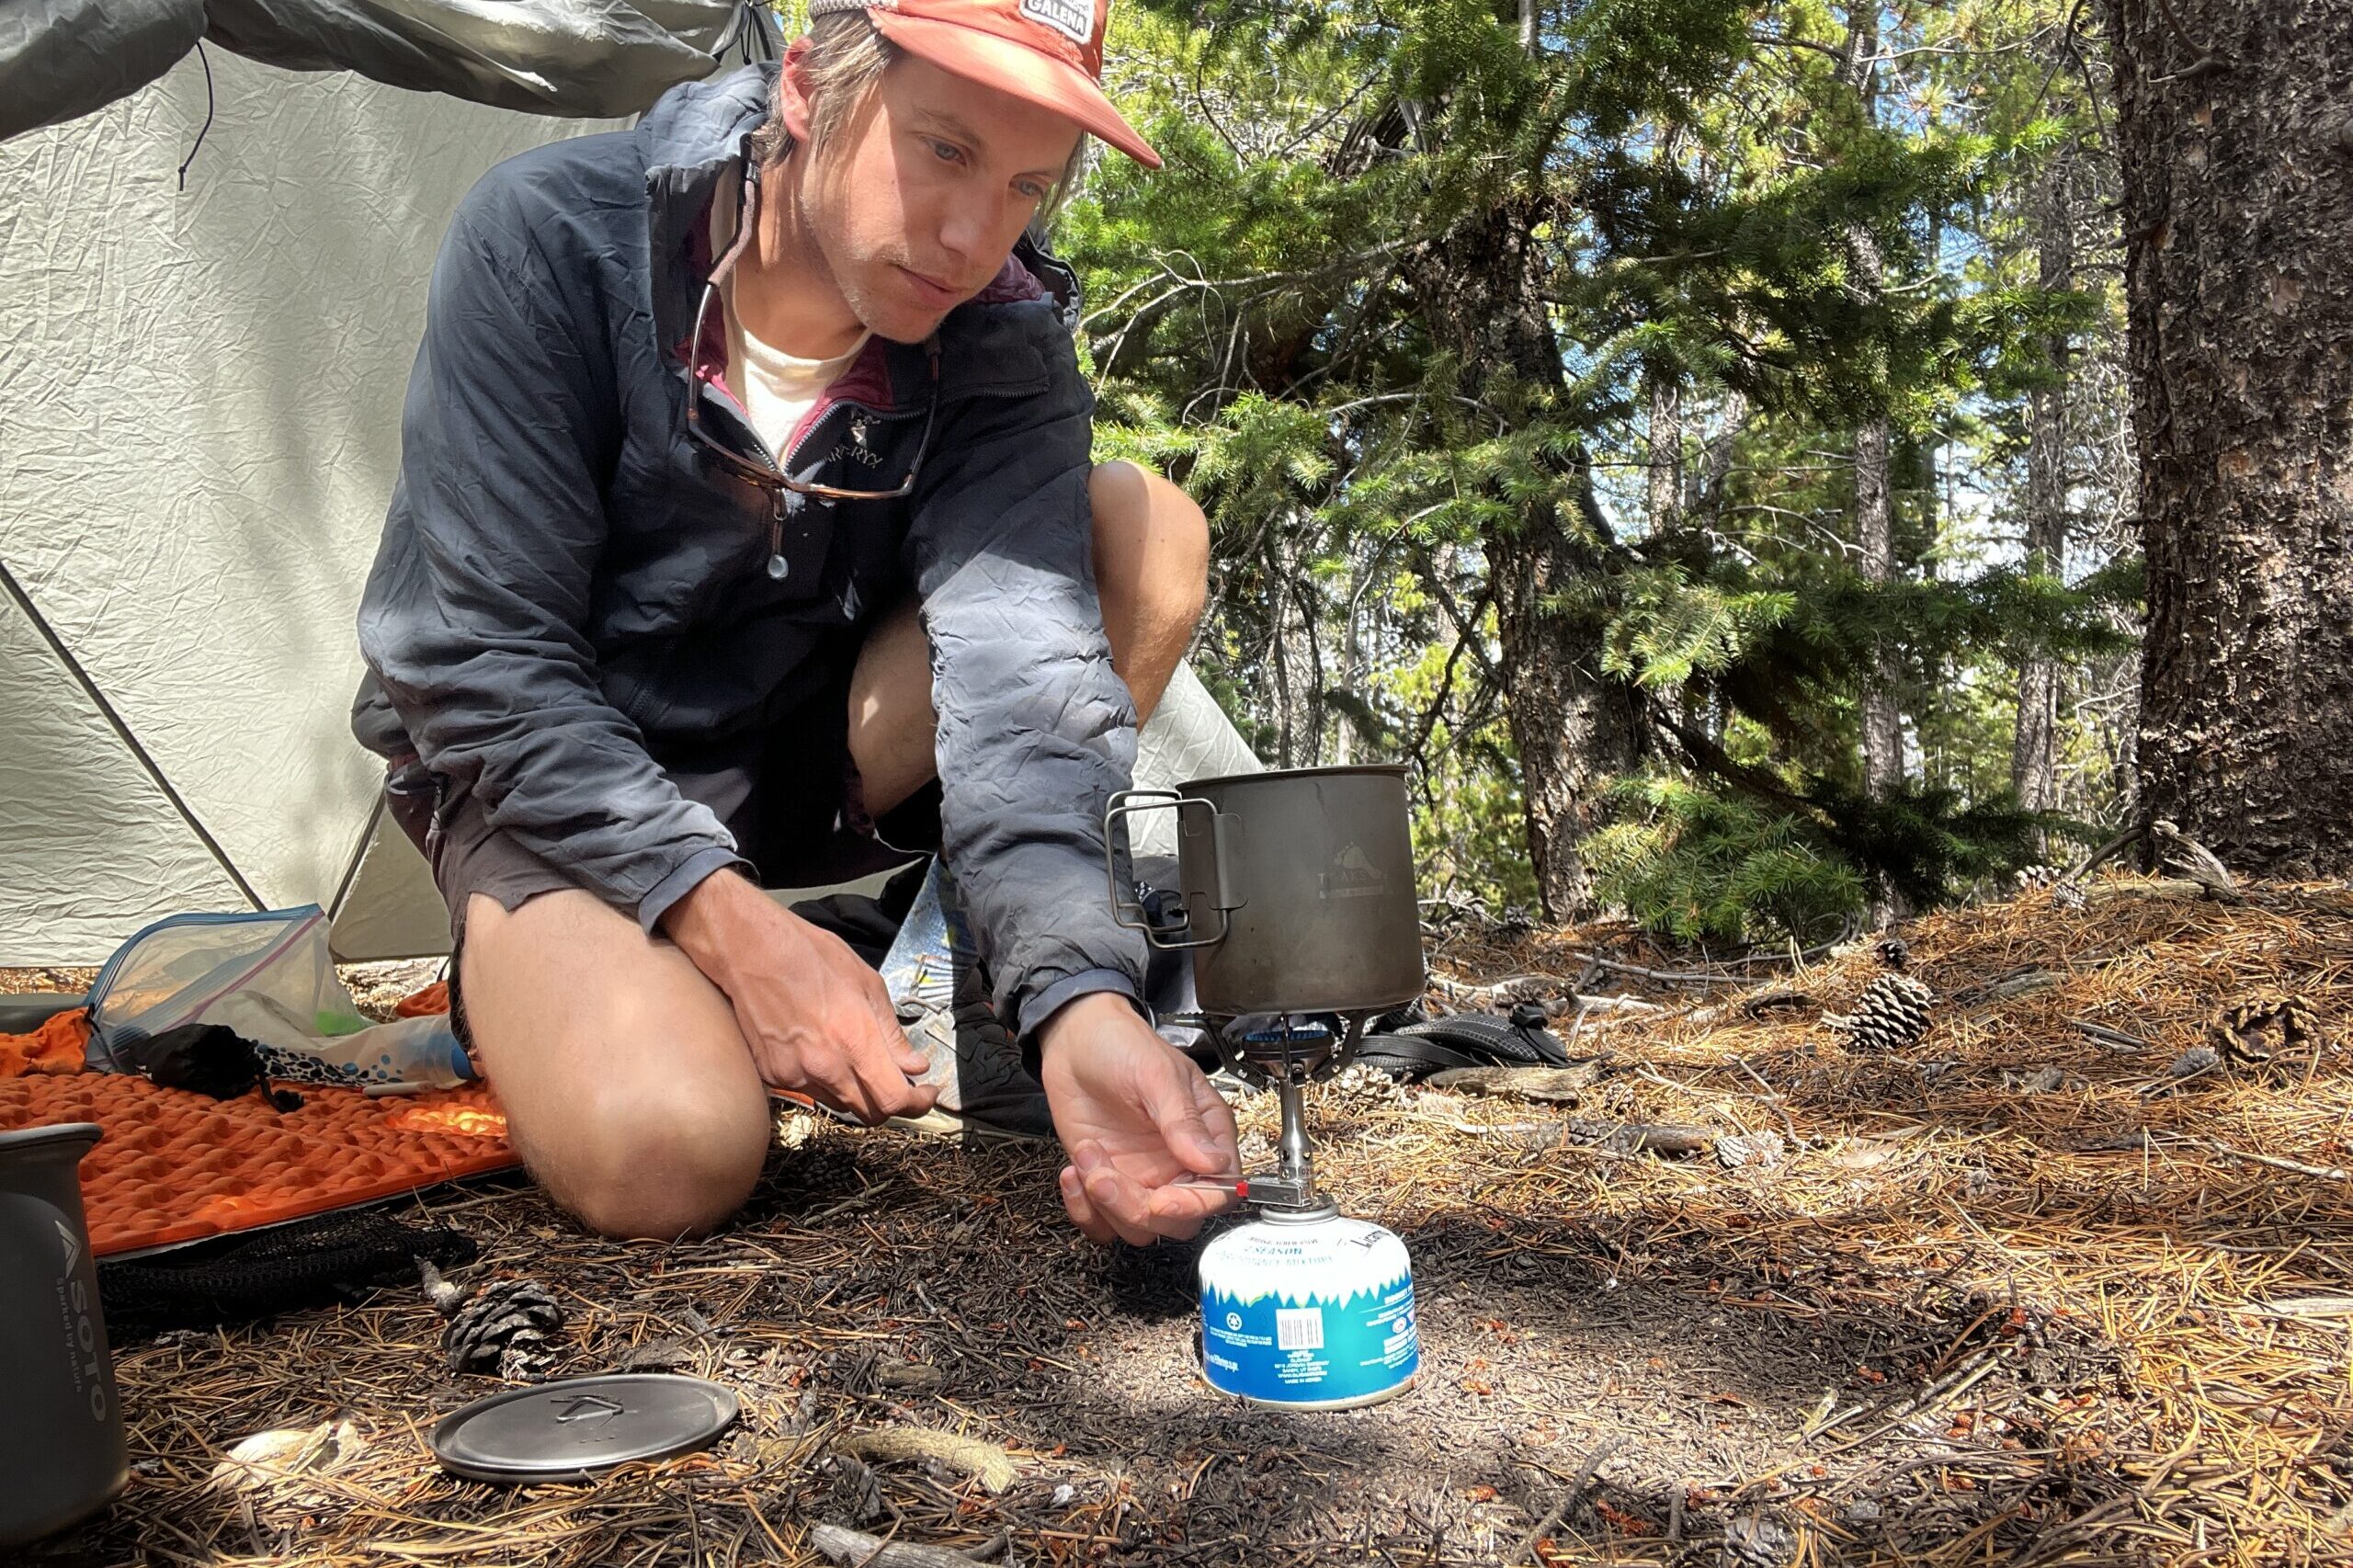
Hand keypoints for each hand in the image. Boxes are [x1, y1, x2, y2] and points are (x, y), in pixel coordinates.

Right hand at [665, 870, 936, 1123]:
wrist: (750, 950)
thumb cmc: (809, 956)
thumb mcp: (867, 983)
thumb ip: (891, 1032)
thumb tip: (914, 1064)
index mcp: (854, 1040)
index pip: (894, 1099)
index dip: (917, 1104)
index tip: (925, 1094)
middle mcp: (825, 1065)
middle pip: (869, 1111)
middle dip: (888, 1100)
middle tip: (896, 1078)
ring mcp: (794, 1074)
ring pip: (839, 1103)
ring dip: (855, 1090)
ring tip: (851, 1053)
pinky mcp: (772, 1075)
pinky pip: (809, 1091)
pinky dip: (823, 1079)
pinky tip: (820, 1048)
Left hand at [1038, 994, 1240, 1244]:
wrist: (1075, 1041)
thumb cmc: (1123, 1045)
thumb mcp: (1157, 1075)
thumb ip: (1183, 1120)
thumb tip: (1213, 1162)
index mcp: (1205, 1136)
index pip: (1220, 1191)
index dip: (1195, 1204)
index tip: (1163, 1200)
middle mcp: (1177, 1164)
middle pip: (1178, 1221)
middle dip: (1138, 1209)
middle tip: (1106, 1177)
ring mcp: (1142, 1177)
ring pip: (1138, 1227)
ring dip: (1105, 1205)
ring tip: (1086, 1156)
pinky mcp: (1107, 1182)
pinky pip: (1102, 1223)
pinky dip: (1084, 1210)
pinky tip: (1073, 1172)